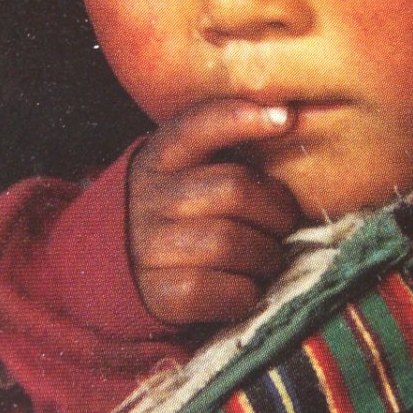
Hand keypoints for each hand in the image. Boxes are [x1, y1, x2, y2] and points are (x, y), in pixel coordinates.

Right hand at [128, 98, 302, 327]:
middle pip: (233, 190)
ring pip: (231, 242)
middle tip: (284, 225)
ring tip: (268, 258)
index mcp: (160, 160)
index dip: (239, 118)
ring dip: (267, 255)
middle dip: (276, 211)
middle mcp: (149, 199)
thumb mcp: (188, 175)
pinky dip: (249, 291)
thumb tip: (288, 128)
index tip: (285, 117)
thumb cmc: (181, 217)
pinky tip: (247, 286)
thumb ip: (227, 155)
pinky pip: (224, 290)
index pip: (196, 127)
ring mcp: (150, 248)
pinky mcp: (161, 295)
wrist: (124, 274)